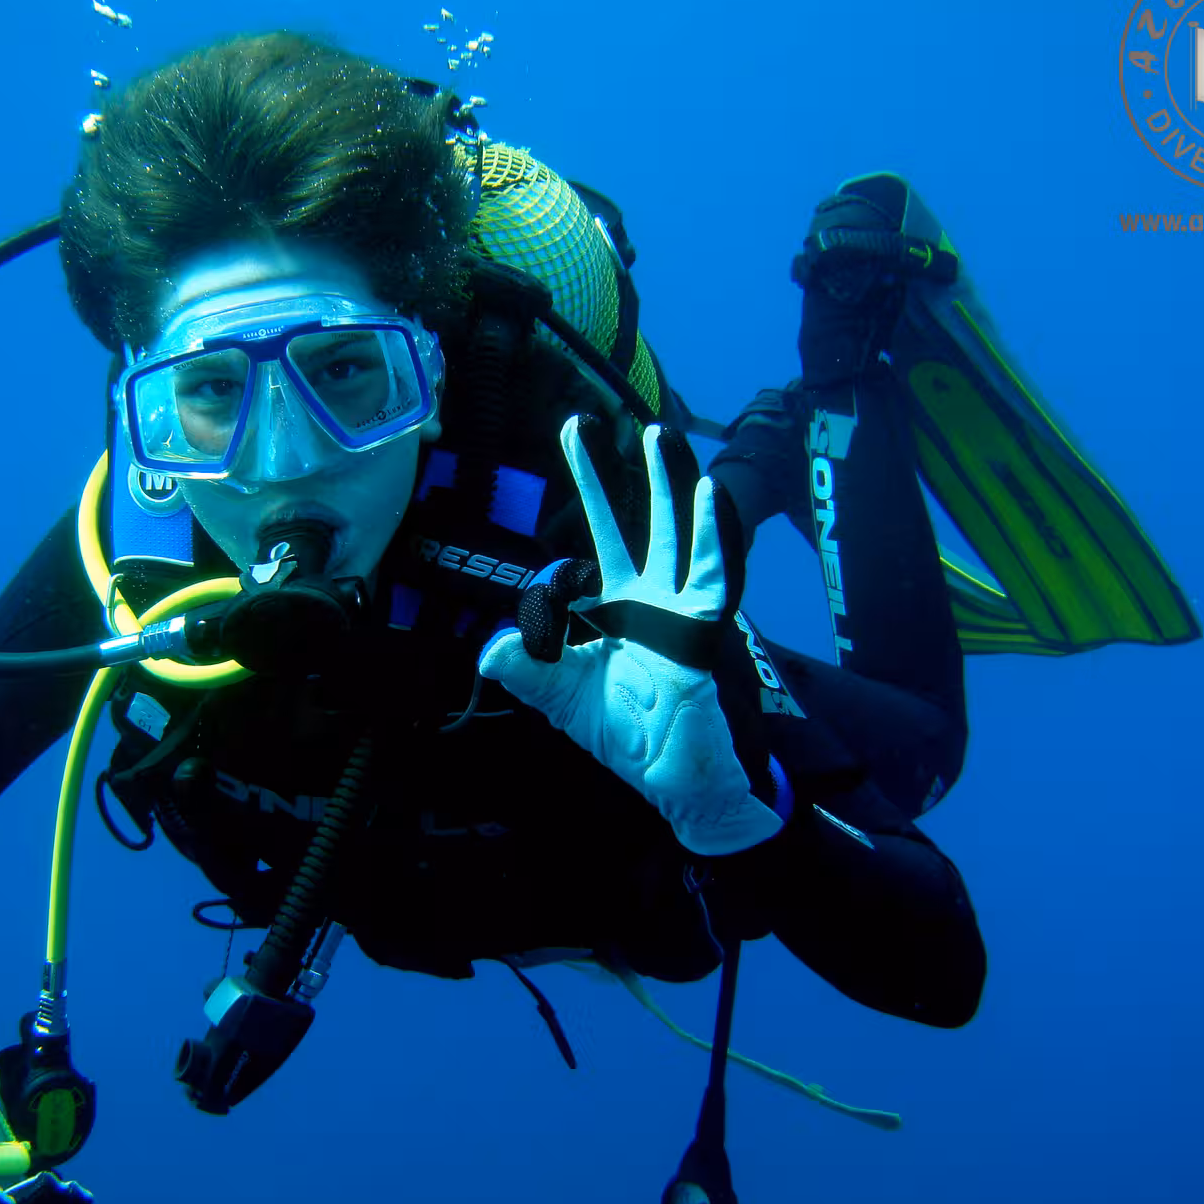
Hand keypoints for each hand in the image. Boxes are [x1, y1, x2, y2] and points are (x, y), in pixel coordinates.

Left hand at [477, 419, 783, 856]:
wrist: (674, 782)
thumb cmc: (630, 737)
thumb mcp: (562, 698)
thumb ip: (527, 669)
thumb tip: (487, 649)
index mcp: (616, 607)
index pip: (589, 550)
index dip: (563, 553)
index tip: (547, 574)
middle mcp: (650, 597)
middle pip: (628, 522)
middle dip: (608, 474)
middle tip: (585, 421)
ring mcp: (681, 610)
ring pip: (676, 533)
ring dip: (670, 483)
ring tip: (658, 433)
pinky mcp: (706, 632)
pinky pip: (715, 577)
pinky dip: (714, 536)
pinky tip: (710, 495)